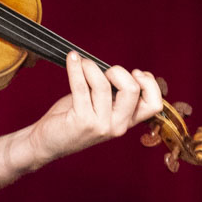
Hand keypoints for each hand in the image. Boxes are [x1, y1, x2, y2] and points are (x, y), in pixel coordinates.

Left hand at [26, 52, 163, 165]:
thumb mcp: (100, 106)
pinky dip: (76, 68)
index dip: (149, 83)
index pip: (154, 104)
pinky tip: (72, 59)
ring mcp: (101, 125)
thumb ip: (114, 93)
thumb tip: (117, 69)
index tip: (134, 72)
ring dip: (90, 67)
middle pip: (132, 90)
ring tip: (81, 64)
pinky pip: (81, 86)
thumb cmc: (73, 118)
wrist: (48, 142)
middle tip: (103, 71)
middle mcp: (118, 126)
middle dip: (118, 71)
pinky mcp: (82, 121)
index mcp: (127, 121)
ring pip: (103, 85)